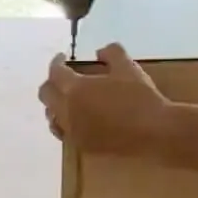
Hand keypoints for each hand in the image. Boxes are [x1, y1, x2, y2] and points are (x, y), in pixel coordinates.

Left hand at [38, 43, 169, 158]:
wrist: (152, 131)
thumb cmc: (139, 97)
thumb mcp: (128, 67)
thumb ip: (111, 53)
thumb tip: (100, 52)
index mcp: (76, 88)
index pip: (55, 72)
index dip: (56, 62)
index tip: (63, 57)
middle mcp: (67, 110)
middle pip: (46, 95)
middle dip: (51, 82)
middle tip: (64, 76)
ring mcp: (73, 130)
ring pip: (51, 116)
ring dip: (55, 104)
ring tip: (68, 98)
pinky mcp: (82, 145)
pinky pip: (63, 131)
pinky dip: (64, 122)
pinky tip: (77, 119)